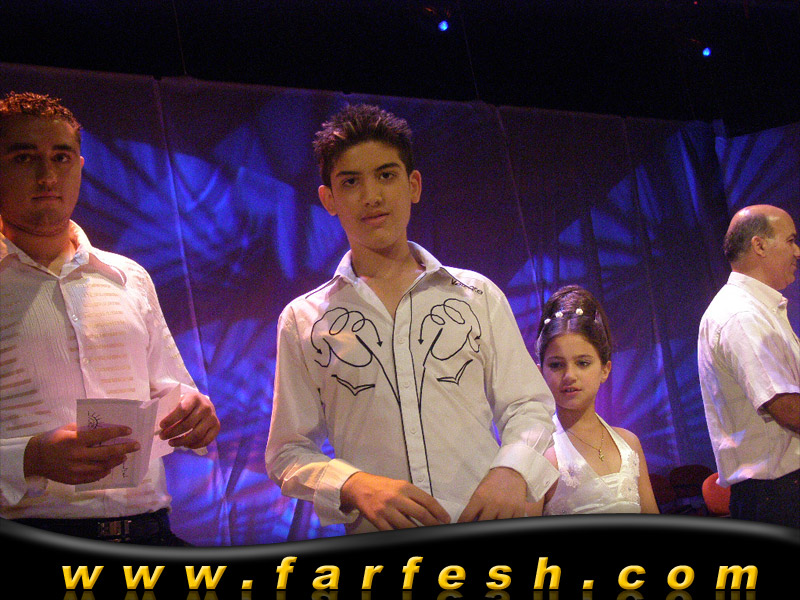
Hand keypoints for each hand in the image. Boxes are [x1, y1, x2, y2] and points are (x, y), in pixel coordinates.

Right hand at [24, 423, 139, 484]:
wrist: (34, 458)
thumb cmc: (52, 439)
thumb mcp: (67, 429)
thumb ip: (84, 429)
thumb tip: (104, 428)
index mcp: (75, 440)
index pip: (101, 435)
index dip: (117, 432)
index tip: (129, 430)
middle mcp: (77, 456)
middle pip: (106, 453)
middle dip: (124, 448)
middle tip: (136, 446)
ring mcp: (76, 470)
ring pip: (103, 467)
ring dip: (116, 461)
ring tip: (124, 456)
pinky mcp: (74, 480)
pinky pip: (94, 477)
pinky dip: (104, 471)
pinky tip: (110, 467)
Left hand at [158, 391, 219, 448]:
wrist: (204, 403)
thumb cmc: (187, 403)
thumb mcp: (179, 400)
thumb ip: (170, 409)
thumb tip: (160, 426)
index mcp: (194, 398)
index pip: (182, 409)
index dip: (171, 419)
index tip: (161, 426)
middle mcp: (206, 407)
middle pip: (187, 424)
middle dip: (172, 433)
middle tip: (162, 436)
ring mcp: (212, 418)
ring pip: (196, 435)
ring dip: (181, 441)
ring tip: (171, 442)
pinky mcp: (216, 427)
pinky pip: (205, 441)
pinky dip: (193, 445)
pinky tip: (185, 444)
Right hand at [340, 472, 450, 529]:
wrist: (359, 487)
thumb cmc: (382, 487)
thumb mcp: (400, 486)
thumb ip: (414, 497)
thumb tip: (432, 511)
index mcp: (405, 487)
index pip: (428, 501)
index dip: (439, 512)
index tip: (446, 519)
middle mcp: (396, 498)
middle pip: (421, 514)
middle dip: (433, 524)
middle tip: (439, 529)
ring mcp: (386, 510)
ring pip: (409, 526)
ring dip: (420, 532)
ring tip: (426, 534)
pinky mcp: (378, 520)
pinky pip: (394, 532)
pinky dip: (404, 535)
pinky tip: (410, 536)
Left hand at [458, 467, 527, 521]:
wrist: (511, 471)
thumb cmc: (493, 482)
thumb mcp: (480, 490)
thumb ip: (475, 506)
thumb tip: (470, 521)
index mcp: (480, 497)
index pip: (467, 517)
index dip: (463, 524)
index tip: (464, 527)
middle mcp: (493, 503)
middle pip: (482, 524)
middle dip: (479, 526)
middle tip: (478, 525)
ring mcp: (506, 507)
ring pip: (497, 526)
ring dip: (493, 525)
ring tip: (492, 520)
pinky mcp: (518, 510)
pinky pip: (511, 524)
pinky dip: (506, 524)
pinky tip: (502, 519)